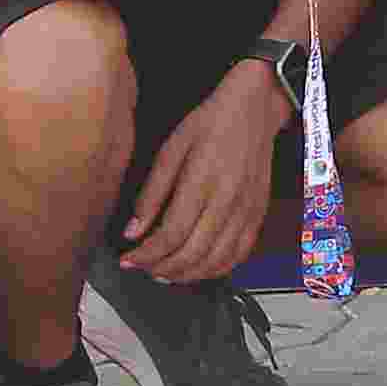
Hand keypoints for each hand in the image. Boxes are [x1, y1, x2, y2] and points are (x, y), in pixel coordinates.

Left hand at [121, 60, 288, 283]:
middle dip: (161, 268)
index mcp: (202, 181)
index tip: (128, 259)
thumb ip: (151, 193)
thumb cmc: (211, 123)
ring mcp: (247, 211)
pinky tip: (198, 267)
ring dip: (187, 275)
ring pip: (216, 261)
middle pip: (192, 254)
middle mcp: (228, 201)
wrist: (254, 110)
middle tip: (142, 268)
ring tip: (165, 272)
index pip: (171, 234)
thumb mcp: (172, 148)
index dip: (145, 254)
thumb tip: (132, 231)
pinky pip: (239, 255)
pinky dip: (216, 269)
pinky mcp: (258, 215)